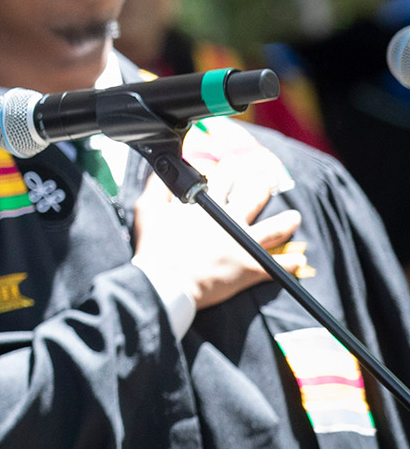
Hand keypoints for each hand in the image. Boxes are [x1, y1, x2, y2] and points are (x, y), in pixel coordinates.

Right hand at [132, 151, 304, 310]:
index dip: (230, 170)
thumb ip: (157, 188)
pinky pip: (277, 265)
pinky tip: (300, 261)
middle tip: (268, 182)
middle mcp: (231, 221)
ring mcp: (244, 244)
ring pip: (275, 229)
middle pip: (255, 197)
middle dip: (263, 186)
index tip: (235, 165)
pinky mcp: (251, 267)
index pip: (223, 179)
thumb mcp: (148, 211)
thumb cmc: (155, 248)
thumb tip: (161, 172)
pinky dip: (290, 264)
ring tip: (295, 217)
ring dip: (287, 222)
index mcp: (207, 206)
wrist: (166, 283)